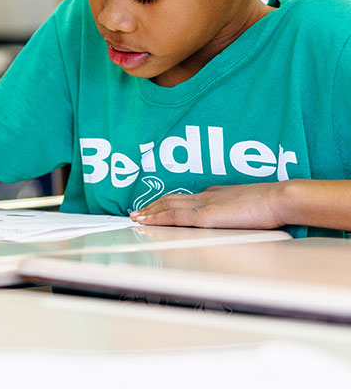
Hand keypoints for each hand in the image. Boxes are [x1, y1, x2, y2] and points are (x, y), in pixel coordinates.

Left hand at [130, 182, 286, 229]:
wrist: (279, 199)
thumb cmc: (271, 205)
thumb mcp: (248, 208)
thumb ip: (235, 213)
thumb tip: (232, 219)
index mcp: (216, 194)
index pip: (186, 198)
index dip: (168, 202)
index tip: (157, 207)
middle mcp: (206, 196)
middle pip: (172, 199)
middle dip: (153, 206)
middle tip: (138, 212)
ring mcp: (204, 204)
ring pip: (168, 206)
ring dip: (150, 212)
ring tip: (137, 217)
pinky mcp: (206, 216)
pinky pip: (175, 216)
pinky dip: (158, 218)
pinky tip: (148, 221)